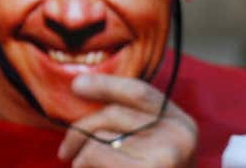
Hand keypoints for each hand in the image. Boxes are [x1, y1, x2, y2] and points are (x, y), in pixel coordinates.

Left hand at [56, 73, 196, 166]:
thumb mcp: (150, 145)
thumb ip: (130, 122)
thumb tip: (80, 88)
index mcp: (182, 123)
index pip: (140, 92)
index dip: (106, 85)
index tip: (75, 85)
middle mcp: (178, 136)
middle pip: (112, 114)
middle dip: (80, 129)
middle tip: (64, 150)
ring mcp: (164, 154)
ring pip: (99, 136)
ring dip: (81, 154)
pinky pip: (94, 154)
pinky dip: (83, 164)